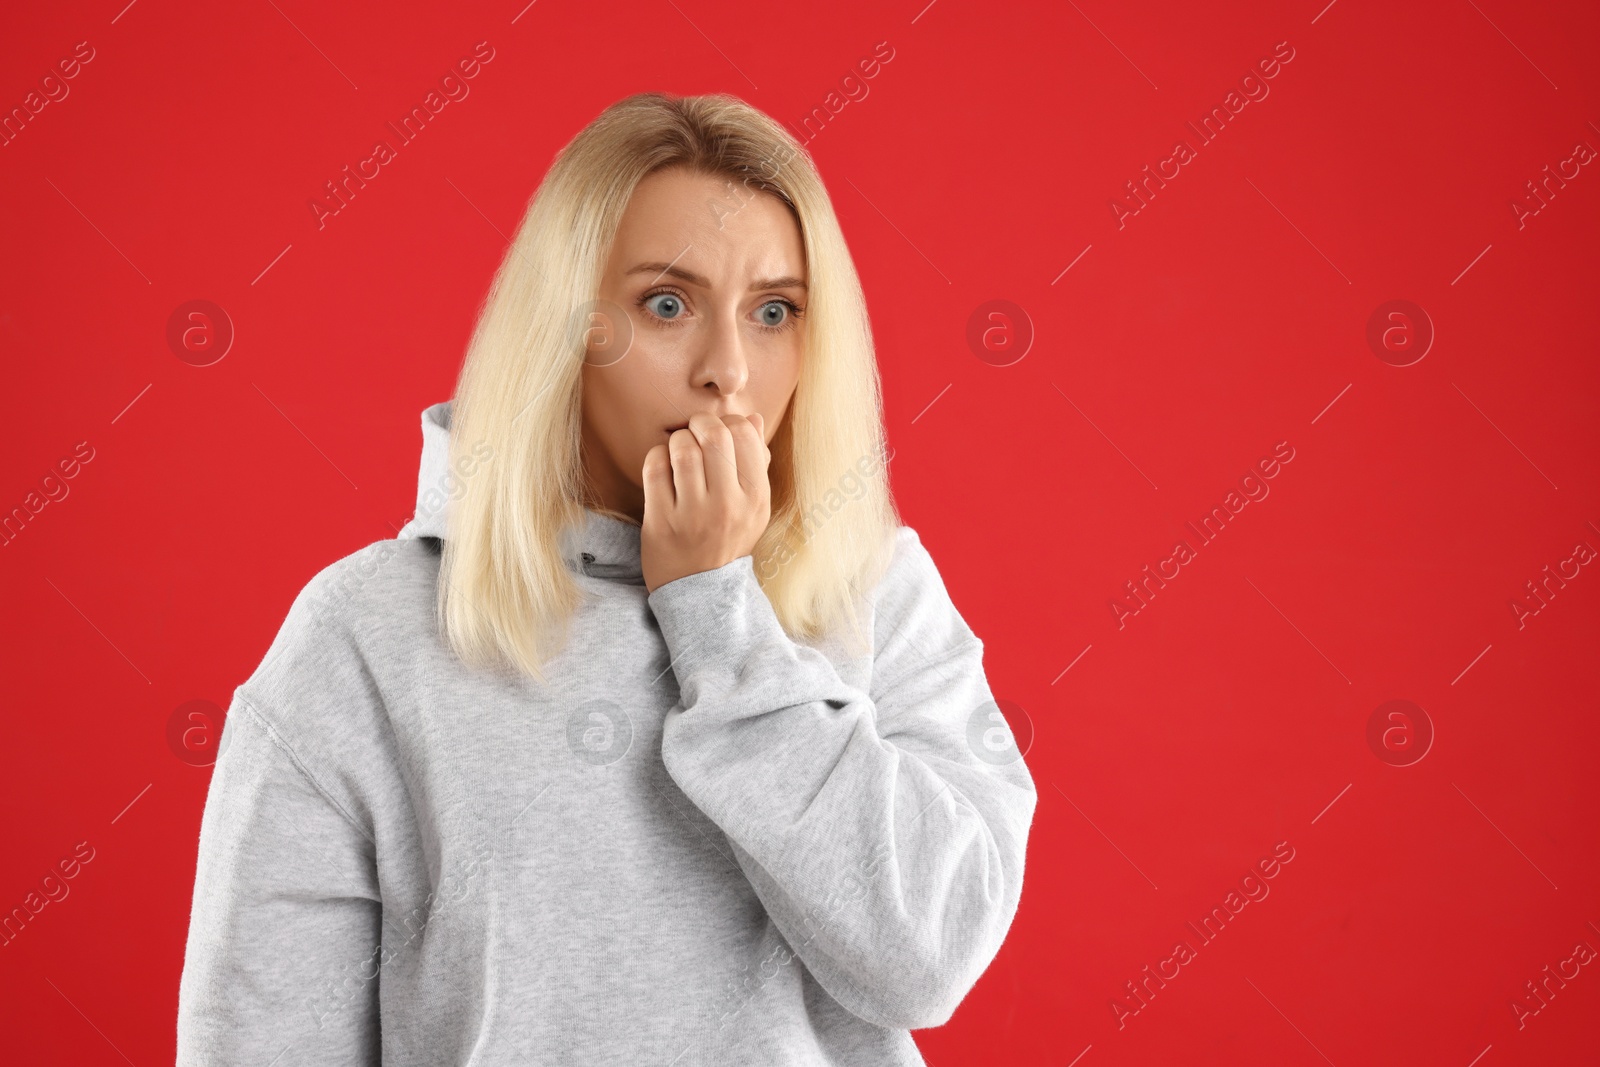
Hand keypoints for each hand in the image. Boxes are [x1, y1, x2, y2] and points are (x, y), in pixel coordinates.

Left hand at [641, 411, 770, 593]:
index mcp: (756, 498)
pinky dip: (656, 456)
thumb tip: (753, 418)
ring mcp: (693, 515)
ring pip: (682, 449)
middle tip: (694, 429)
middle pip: (714, 437)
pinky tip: (662, 464)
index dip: (729, 421)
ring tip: (679, 449)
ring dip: (677, 439)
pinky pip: (654, 469)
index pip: (745, 435)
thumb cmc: (727, 538)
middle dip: (700, 423)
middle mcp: (728, 506)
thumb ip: (756, 462)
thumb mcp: (754, 506)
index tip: (720, 429)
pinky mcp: (661, 521)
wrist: (700, 590)